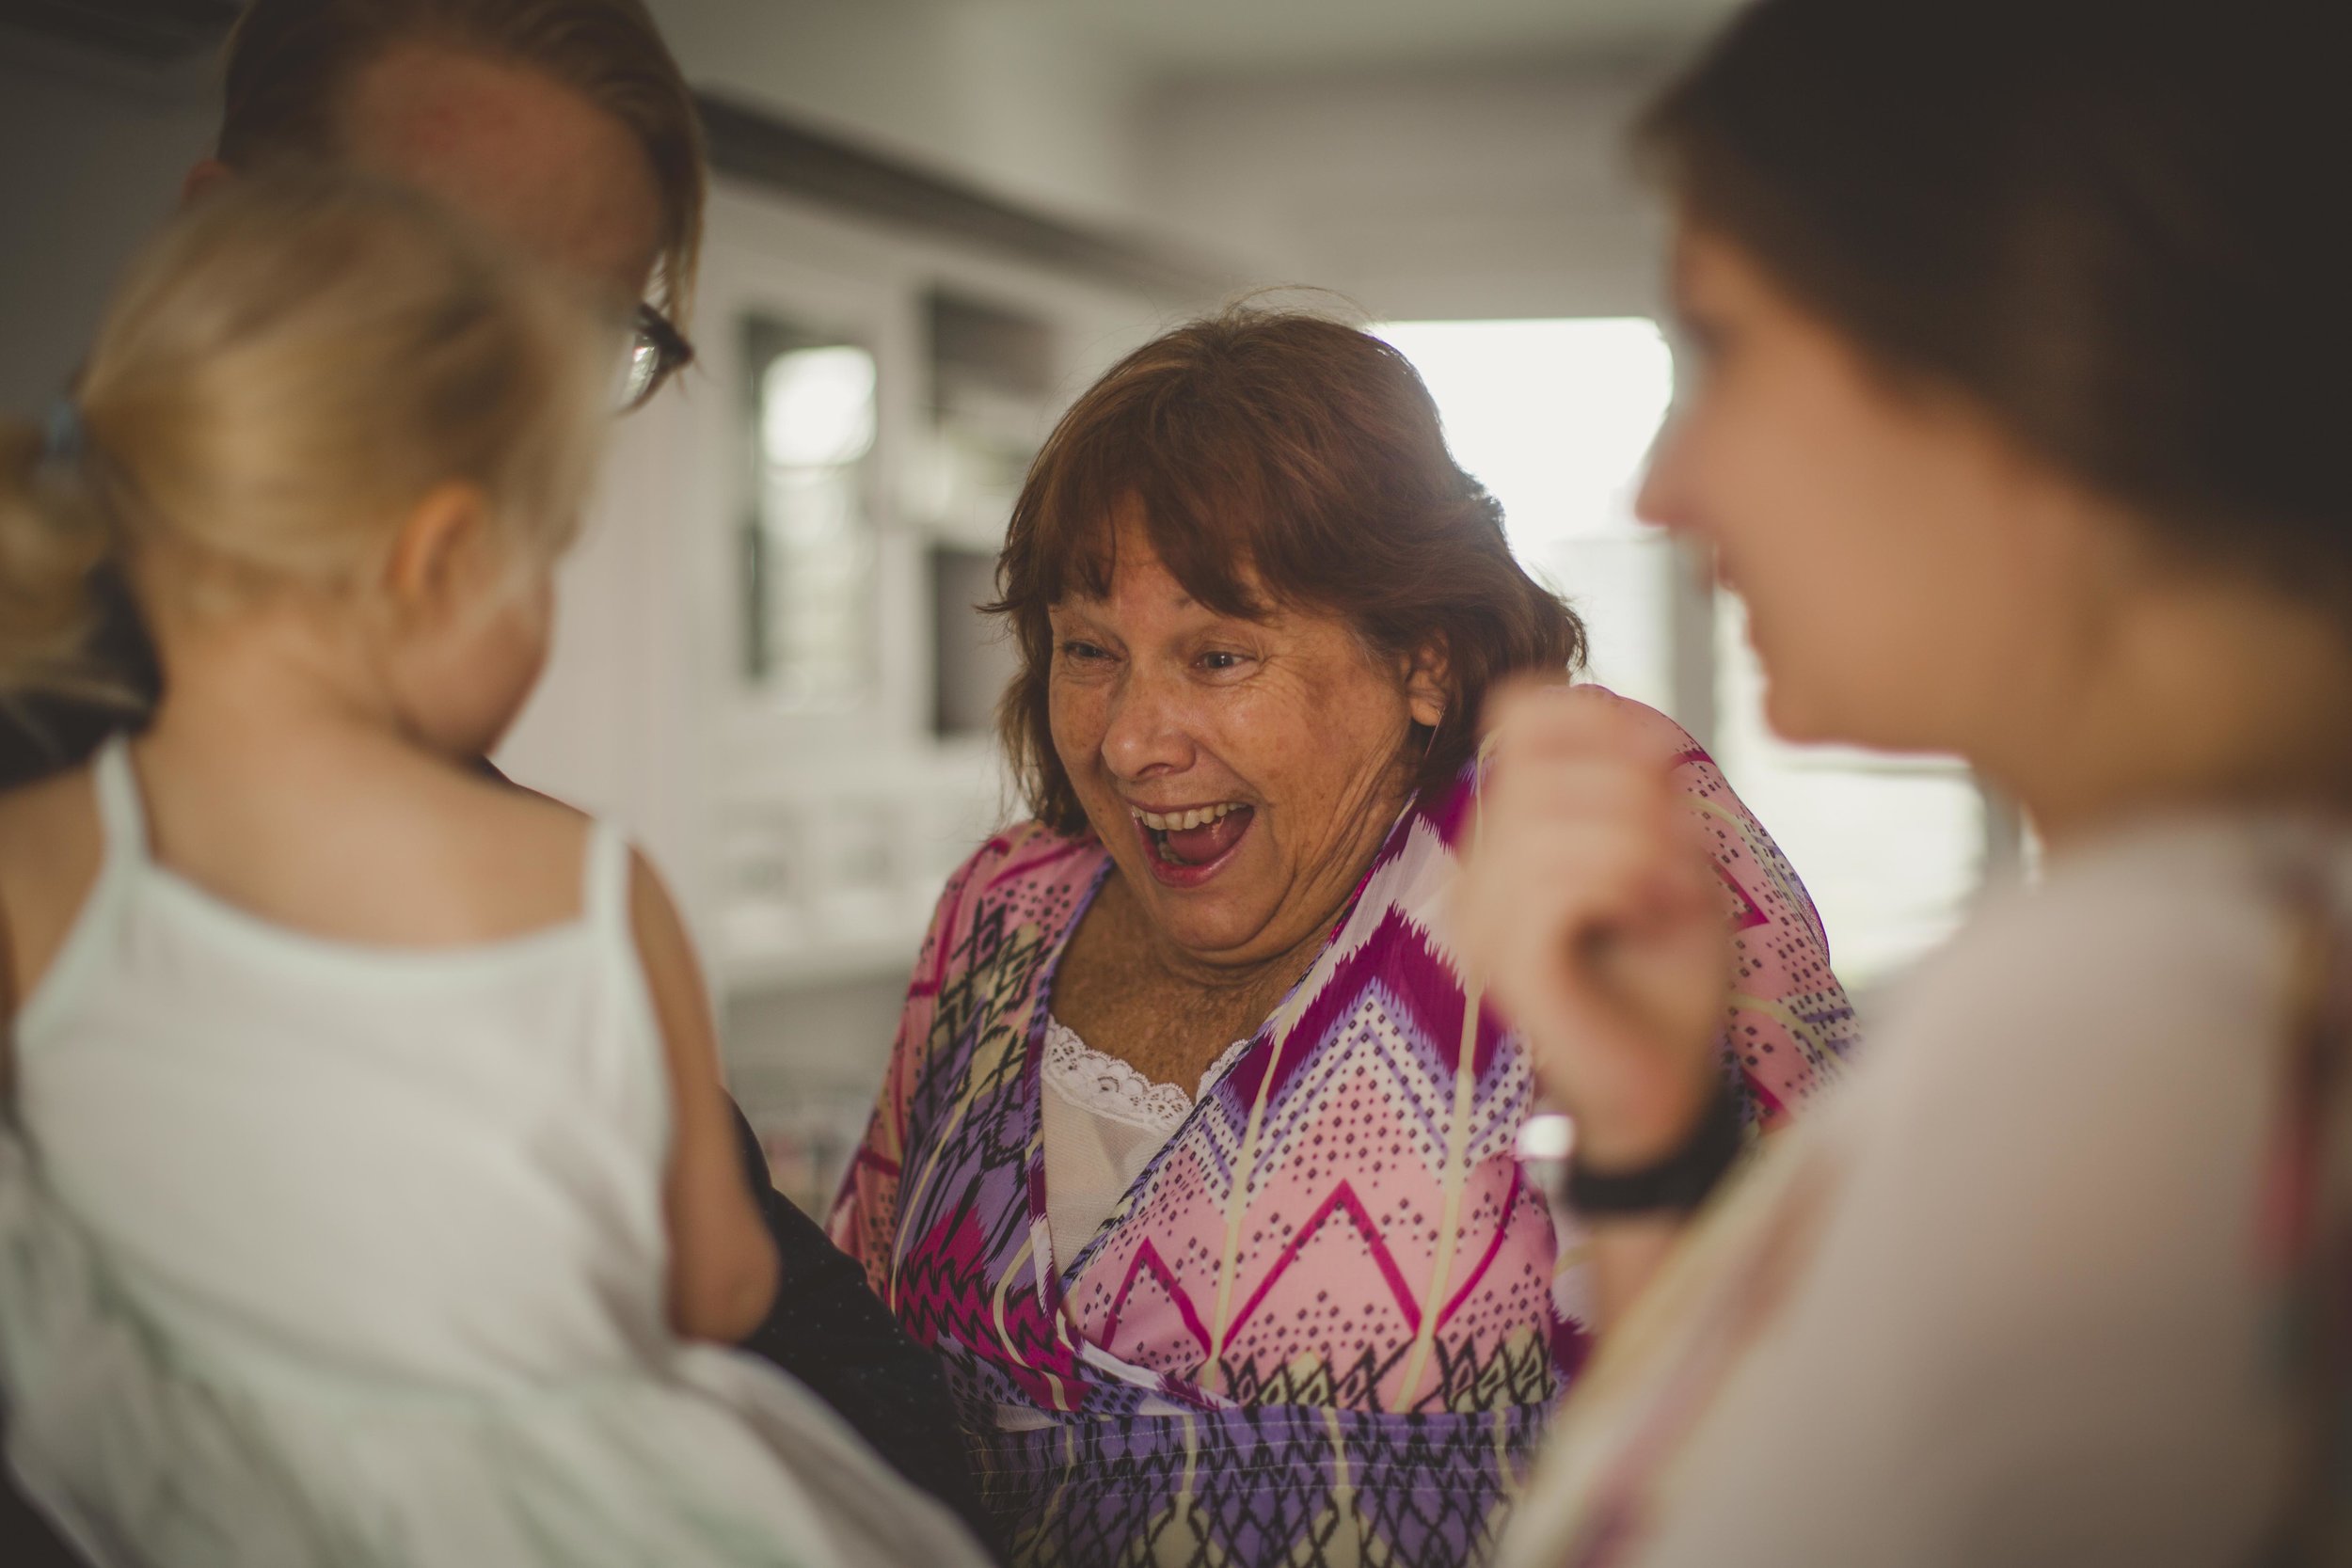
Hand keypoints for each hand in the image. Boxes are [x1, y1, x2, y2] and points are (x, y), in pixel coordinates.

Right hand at [1461, 682, 1731, 1172]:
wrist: (1666, 1083)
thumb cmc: (1665, 972)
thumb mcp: (1672, 853)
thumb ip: (1642, 784)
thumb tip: (1624, 716)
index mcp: (1509, 831)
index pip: (1519, 714)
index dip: (1598, 720)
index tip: (1665, 767)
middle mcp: (1476, 869)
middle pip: (1540, 765)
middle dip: (1635, 795)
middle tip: (1682, 855)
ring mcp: (1480, 919)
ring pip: (1545, 825)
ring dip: (1637, 846)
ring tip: (1673, 890)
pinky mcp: (1505, 966)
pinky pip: (1551, 888)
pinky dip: (1621, 885)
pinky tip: (1653, 911)